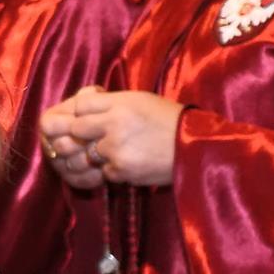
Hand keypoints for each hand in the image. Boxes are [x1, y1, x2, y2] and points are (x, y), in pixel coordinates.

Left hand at [39, 86, 182, 188]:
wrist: (198, 147)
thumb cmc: (169, 121)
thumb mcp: (141, 101)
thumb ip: (111, 103)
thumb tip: (80, 106)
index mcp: (121, 102)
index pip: (79, 105)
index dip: (78, 114)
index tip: (83, 120)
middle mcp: (114, 123)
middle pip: (75, 130)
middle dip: (79, 136)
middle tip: (92, 140)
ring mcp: (116, 148)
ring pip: (86, 154)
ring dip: (95, 157)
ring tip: (117, 153)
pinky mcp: (121, 170)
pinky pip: (104, 172)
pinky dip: (113, 171)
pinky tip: (132, 163)